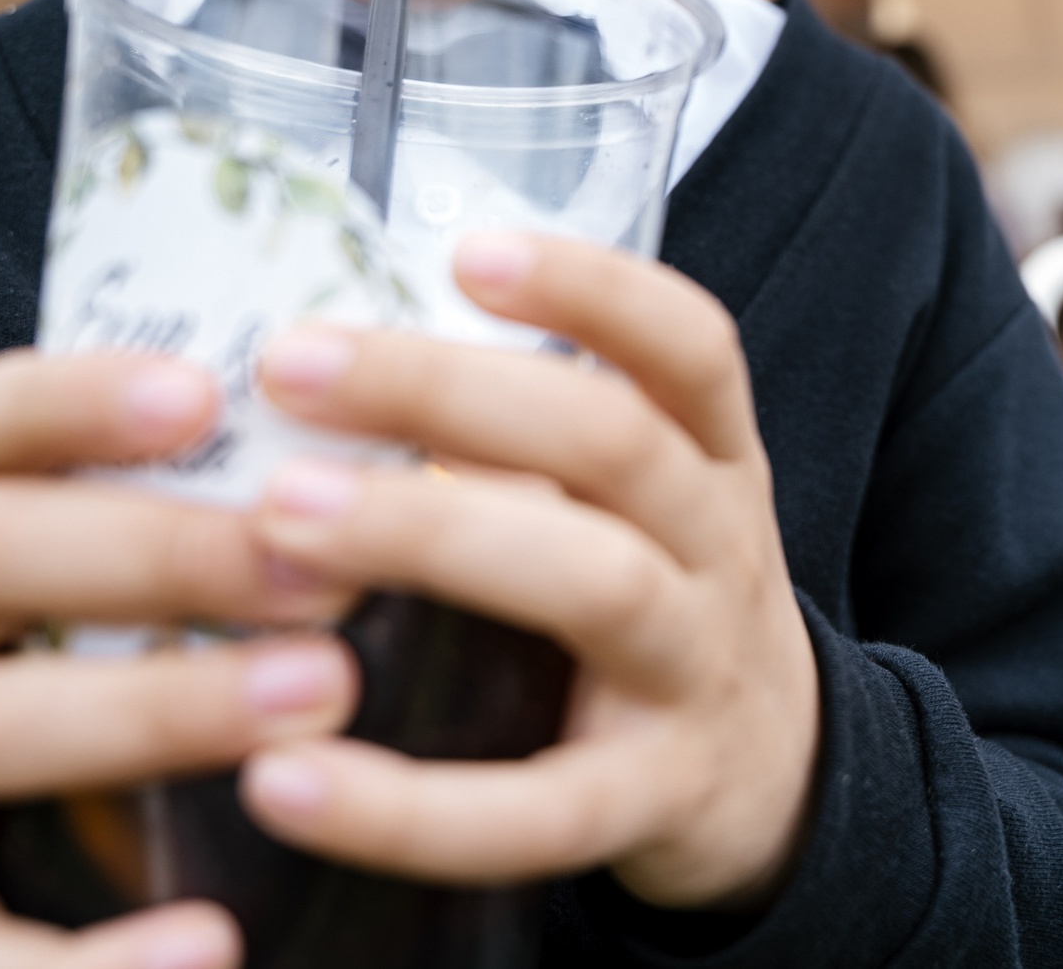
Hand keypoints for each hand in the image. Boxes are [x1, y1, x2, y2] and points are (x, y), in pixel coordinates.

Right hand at [0, 351, 359, 968]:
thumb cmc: (126, 650)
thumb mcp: (158, 567)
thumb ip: (247, 504)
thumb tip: (433, 446)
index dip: (71, 400)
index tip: (205, 394)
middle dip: (160, 555)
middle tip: (329, 576)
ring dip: (149, 714)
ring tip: (316, 704)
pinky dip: (85, 957)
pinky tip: (212, 942)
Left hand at [236, 231, 819, 910]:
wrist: (779, 788)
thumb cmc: (654, 612)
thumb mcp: (638, 507)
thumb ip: (521, 441)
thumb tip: (311, 364)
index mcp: (711, 461)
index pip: (689, 346)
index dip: (592, 290)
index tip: (469, 252)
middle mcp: (719, 549)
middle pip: (615, 444)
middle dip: (450, 390)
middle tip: (292, 367)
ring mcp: (695, 674)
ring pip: (595, 587)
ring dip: (436, 536)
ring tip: (283, 518)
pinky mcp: (651, 804)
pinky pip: (538, 811)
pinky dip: (410, 806)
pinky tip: (287, 779)